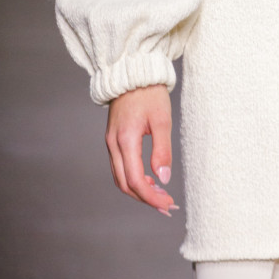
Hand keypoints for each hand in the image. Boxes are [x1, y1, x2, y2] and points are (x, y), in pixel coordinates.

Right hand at [105, 85, 178, 216]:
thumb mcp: (162, 119)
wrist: (133, 72)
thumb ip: (162, 150)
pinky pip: (120, 167)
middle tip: (166, 206)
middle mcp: (113, 144)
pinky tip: (149, 179)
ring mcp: (111, 142)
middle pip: (125, 184)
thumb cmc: (150, 93)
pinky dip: (133, 178)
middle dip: (145, 199)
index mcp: (125, 140)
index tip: (167, 204)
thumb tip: (163, 179)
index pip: (135, 181)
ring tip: (160, 196)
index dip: (151, 197)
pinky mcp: (113, 139)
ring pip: (120, 177)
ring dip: (139, 191)